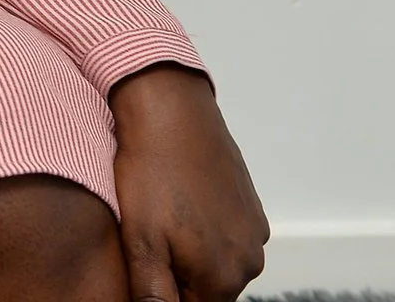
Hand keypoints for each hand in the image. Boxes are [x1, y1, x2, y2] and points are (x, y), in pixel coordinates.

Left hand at [110, 65, 267, 301]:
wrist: (172, 111)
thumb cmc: (152, 172)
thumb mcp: (140, 241)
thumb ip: (154, 294)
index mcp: (222, 278)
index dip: (163, 296)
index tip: (146, 268)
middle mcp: (249, 262)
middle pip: (207, 292)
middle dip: (178, 277)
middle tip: (149, 239)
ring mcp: (255, 233)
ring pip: (217, 264)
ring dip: (191, 253)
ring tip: (161, 218)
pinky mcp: (252, 208)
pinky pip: (227, 235)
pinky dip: (205, 229)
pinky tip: (179, 204)